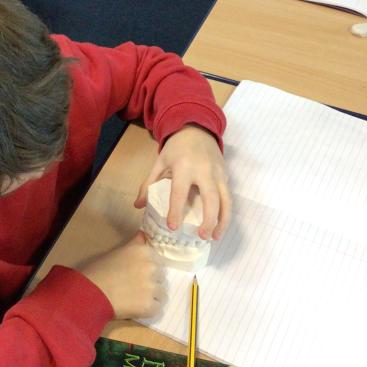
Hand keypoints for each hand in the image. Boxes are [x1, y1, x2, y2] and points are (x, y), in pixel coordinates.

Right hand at [79, 232, 165, 319]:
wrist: (90, 293)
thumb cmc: (99, 271)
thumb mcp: (117, 252)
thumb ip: (134, 244)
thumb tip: (144, 234)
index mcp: (143, 251)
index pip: (157, 260)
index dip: (147, 268)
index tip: (136, 273)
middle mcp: (152, 267)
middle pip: (161, 277)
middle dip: (151, 282)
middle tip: (133, 287)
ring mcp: (152, 287)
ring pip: (161, 293)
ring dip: (151, 296)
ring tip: (134, 298)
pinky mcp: (150, 306)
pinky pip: (157, 308)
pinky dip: (148, 309)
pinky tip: (134, 307)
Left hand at [134, 124, 230, 239]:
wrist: (197, 129)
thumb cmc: (176, 148)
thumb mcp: (159, 162)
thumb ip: (148, 184)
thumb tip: (138, 205)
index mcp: (184, 166)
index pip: (180, 192)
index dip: (176, 210)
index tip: (173, 227)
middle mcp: (204, 171)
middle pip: (211, 199)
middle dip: (209, 220)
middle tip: (201, 237)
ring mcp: (218, 173)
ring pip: (226, 200)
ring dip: (223, 221)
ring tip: (214, 237)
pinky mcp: (226, 176)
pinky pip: (229, 197)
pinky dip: (226, 214)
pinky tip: (219, 226)